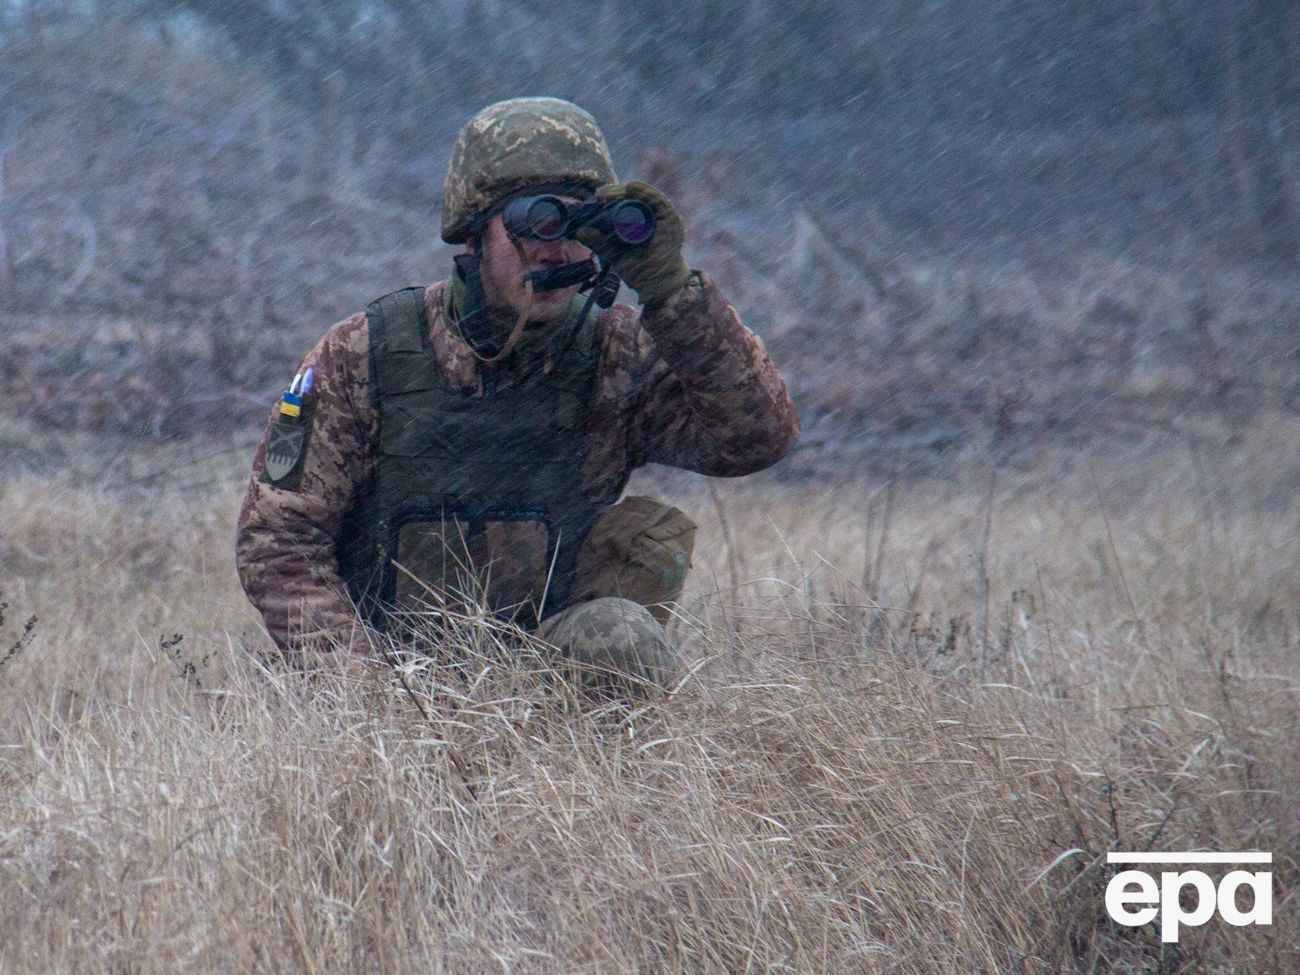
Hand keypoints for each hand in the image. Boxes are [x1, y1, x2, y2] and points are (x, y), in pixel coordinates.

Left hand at [575, 181, 690, 306]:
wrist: (657, 287)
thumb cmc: (640, 271)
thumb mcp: (614, 253)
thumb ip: (599, 241)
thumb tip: (579, 230)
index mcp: (640, 222)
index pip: (626, 203)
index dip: (611, 197)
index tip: (596, 197)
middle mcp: (653, 217)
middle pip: (634, 198)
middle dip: (615, 193)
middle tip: (600, 194)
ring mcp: (663, 218)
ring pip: (644, 196)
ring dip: (625, 191)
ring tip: (609, 193)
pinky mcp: (670, 220)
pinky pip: (658, 201)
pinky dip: (645, 192)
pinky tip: (630, 187)